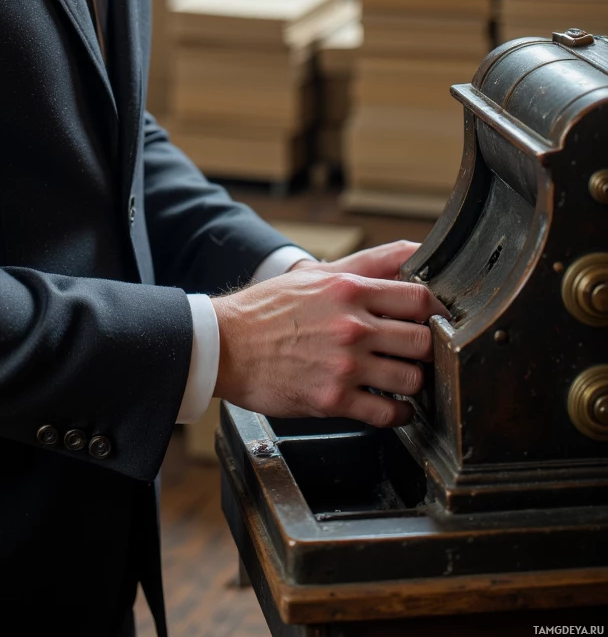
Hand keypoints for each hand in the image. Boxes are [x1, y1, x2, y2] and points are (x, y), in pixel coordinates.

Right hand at [212, 244, 446, 428]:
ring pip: (412, 380)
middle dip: (429, 349)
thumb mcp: (317, 274)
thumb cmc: (269, 309)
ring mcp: (344, 365)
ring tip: (404, 378)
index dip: (437, 311)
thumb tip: (413, 251)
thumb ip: (369, 263)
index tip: (437, 320)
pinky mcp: (333, 400)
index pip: (421, 299)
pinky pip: (388, 414)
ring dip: (414, 382)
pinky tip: (391, 405)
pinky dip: (398, 414)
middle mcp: (352, 327)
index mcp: (349, 290)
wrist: (226, 345)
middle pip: (425, 341)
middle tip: (421, 352)